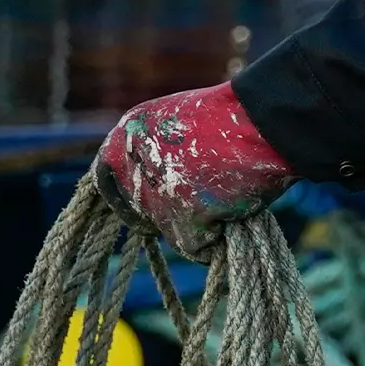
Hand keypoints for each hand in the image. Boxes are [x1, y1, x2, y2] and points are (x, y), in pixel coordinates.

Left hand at [95, 82, 294, 257]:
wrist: (259, 122)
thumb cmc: (228, 118)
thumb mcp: (177, 122)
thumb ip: (157, 147)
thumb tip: (157, 175)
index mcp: (121, 140)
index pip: (105, 180)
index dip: (128, 194)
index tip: (150, 198)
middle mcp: (130, 172)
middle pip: (140, 210)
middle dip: (168, 209)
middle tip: (199, 199)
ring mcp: (155, 201)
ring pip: (171, 231)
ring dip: (196, 223)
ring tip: (225, 195)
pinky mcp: (183, 224)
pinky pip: (196, 246)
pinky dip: (216, 237)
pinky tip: (233, 211)